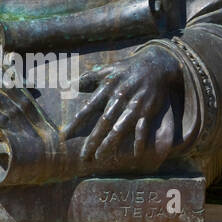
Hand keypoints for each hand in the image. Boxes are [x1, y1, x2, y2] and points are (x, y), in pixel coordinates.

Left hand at [62, 45, 182, 161]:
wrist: (155, 65)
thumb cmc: (126, 69)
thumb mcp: (106, 70)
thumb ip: (88, 78)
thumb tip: (70, 85)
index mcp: (107, 88)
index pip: (89, 108)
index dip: (77, 122)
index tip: (66, 135)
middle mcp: (119, 98)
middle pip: (103, 122)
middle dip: (93, 140)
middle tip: (83, 156)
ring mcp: (134, 105)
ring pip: (120, 127)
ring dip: (110, 143)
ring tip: (100, 157)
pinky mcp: (147, 110)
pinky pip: (143, 128)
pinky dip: (140, 139)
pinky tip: (135, 153)